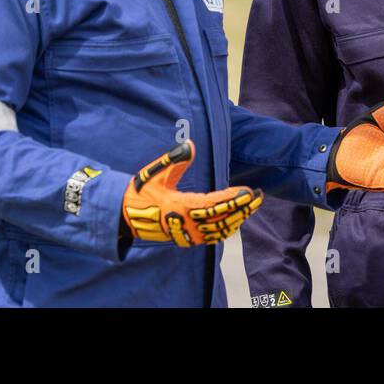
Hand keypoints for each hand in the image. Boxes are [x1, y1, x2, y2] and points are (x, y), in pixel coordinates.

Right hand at [121, 141, 262, 246]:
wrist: (124, 217)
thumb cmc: (141, 193)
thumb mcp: (155, 173)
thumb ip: (174, 159)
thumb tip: (190, 144)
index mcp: (180, 207)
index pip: (213, 204)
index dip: (232, 199)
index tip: (248, 192)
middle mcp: (186, 223)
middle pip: (221, 218)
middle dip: (242, 208)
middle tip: (259, 197)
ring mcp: (187, 234)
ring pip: (219, 230)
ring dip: (238, 218)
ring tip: (252, 206)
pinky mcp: (187, 239)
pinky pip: (212, 237)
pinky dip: (227, 229)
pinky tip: (237, 221)